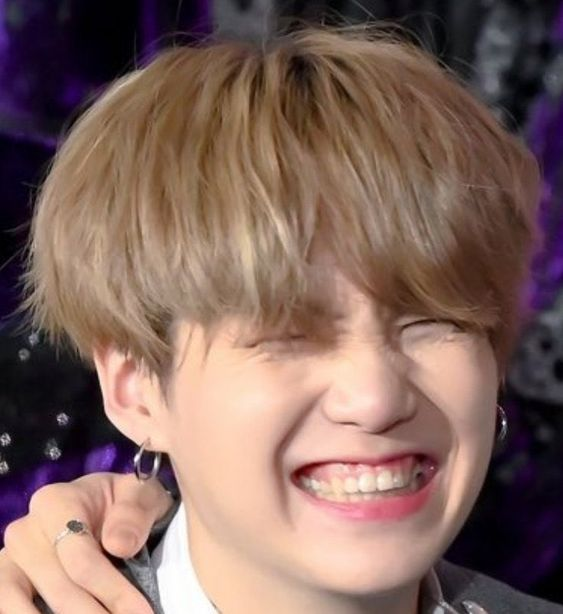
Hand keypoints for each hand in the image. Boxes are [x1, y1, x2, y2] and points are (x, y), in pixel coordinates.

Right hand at [0, 472, 172, 612]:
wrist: (104, 505)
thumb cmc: (124, 502)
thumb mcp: (142, 494)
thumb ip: (135, 513)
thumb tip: (119, 546)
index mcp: (56, 503)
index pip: (82, 560)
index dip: (113, 592)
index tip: (141, 613)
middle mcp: (26, 531)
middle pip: (59, 590)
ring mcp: (12, 558)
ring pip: (24, 606)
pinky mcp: (8, 580)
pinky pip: (10, 606)